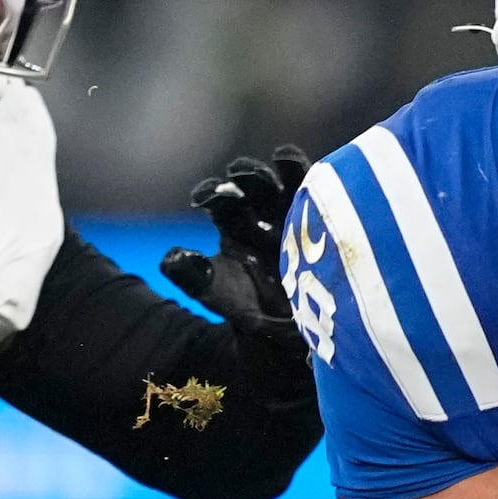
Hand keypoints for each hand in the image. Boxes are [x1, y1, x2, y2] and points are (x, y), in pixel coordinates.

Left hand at [160, 146, 314, 388]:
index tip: (205, 197)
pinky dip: (322, 185)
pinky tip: (320, 183)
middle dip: (249, 175)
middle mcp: (264, 214)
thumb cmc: (250, 310)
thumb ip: (194, 276)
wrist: (290, 337)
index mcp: (234, 225)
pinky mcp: (327, 222)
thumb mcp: (218, 296)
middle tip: (242, 177)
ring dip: (287, 169)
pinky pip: (326, 199)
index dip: (212, 192)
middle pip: (256, 184)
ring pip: (291, 183)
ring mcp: (297, 215)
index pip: (222, 199)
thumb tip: (170, 257)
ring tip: (283, 162)